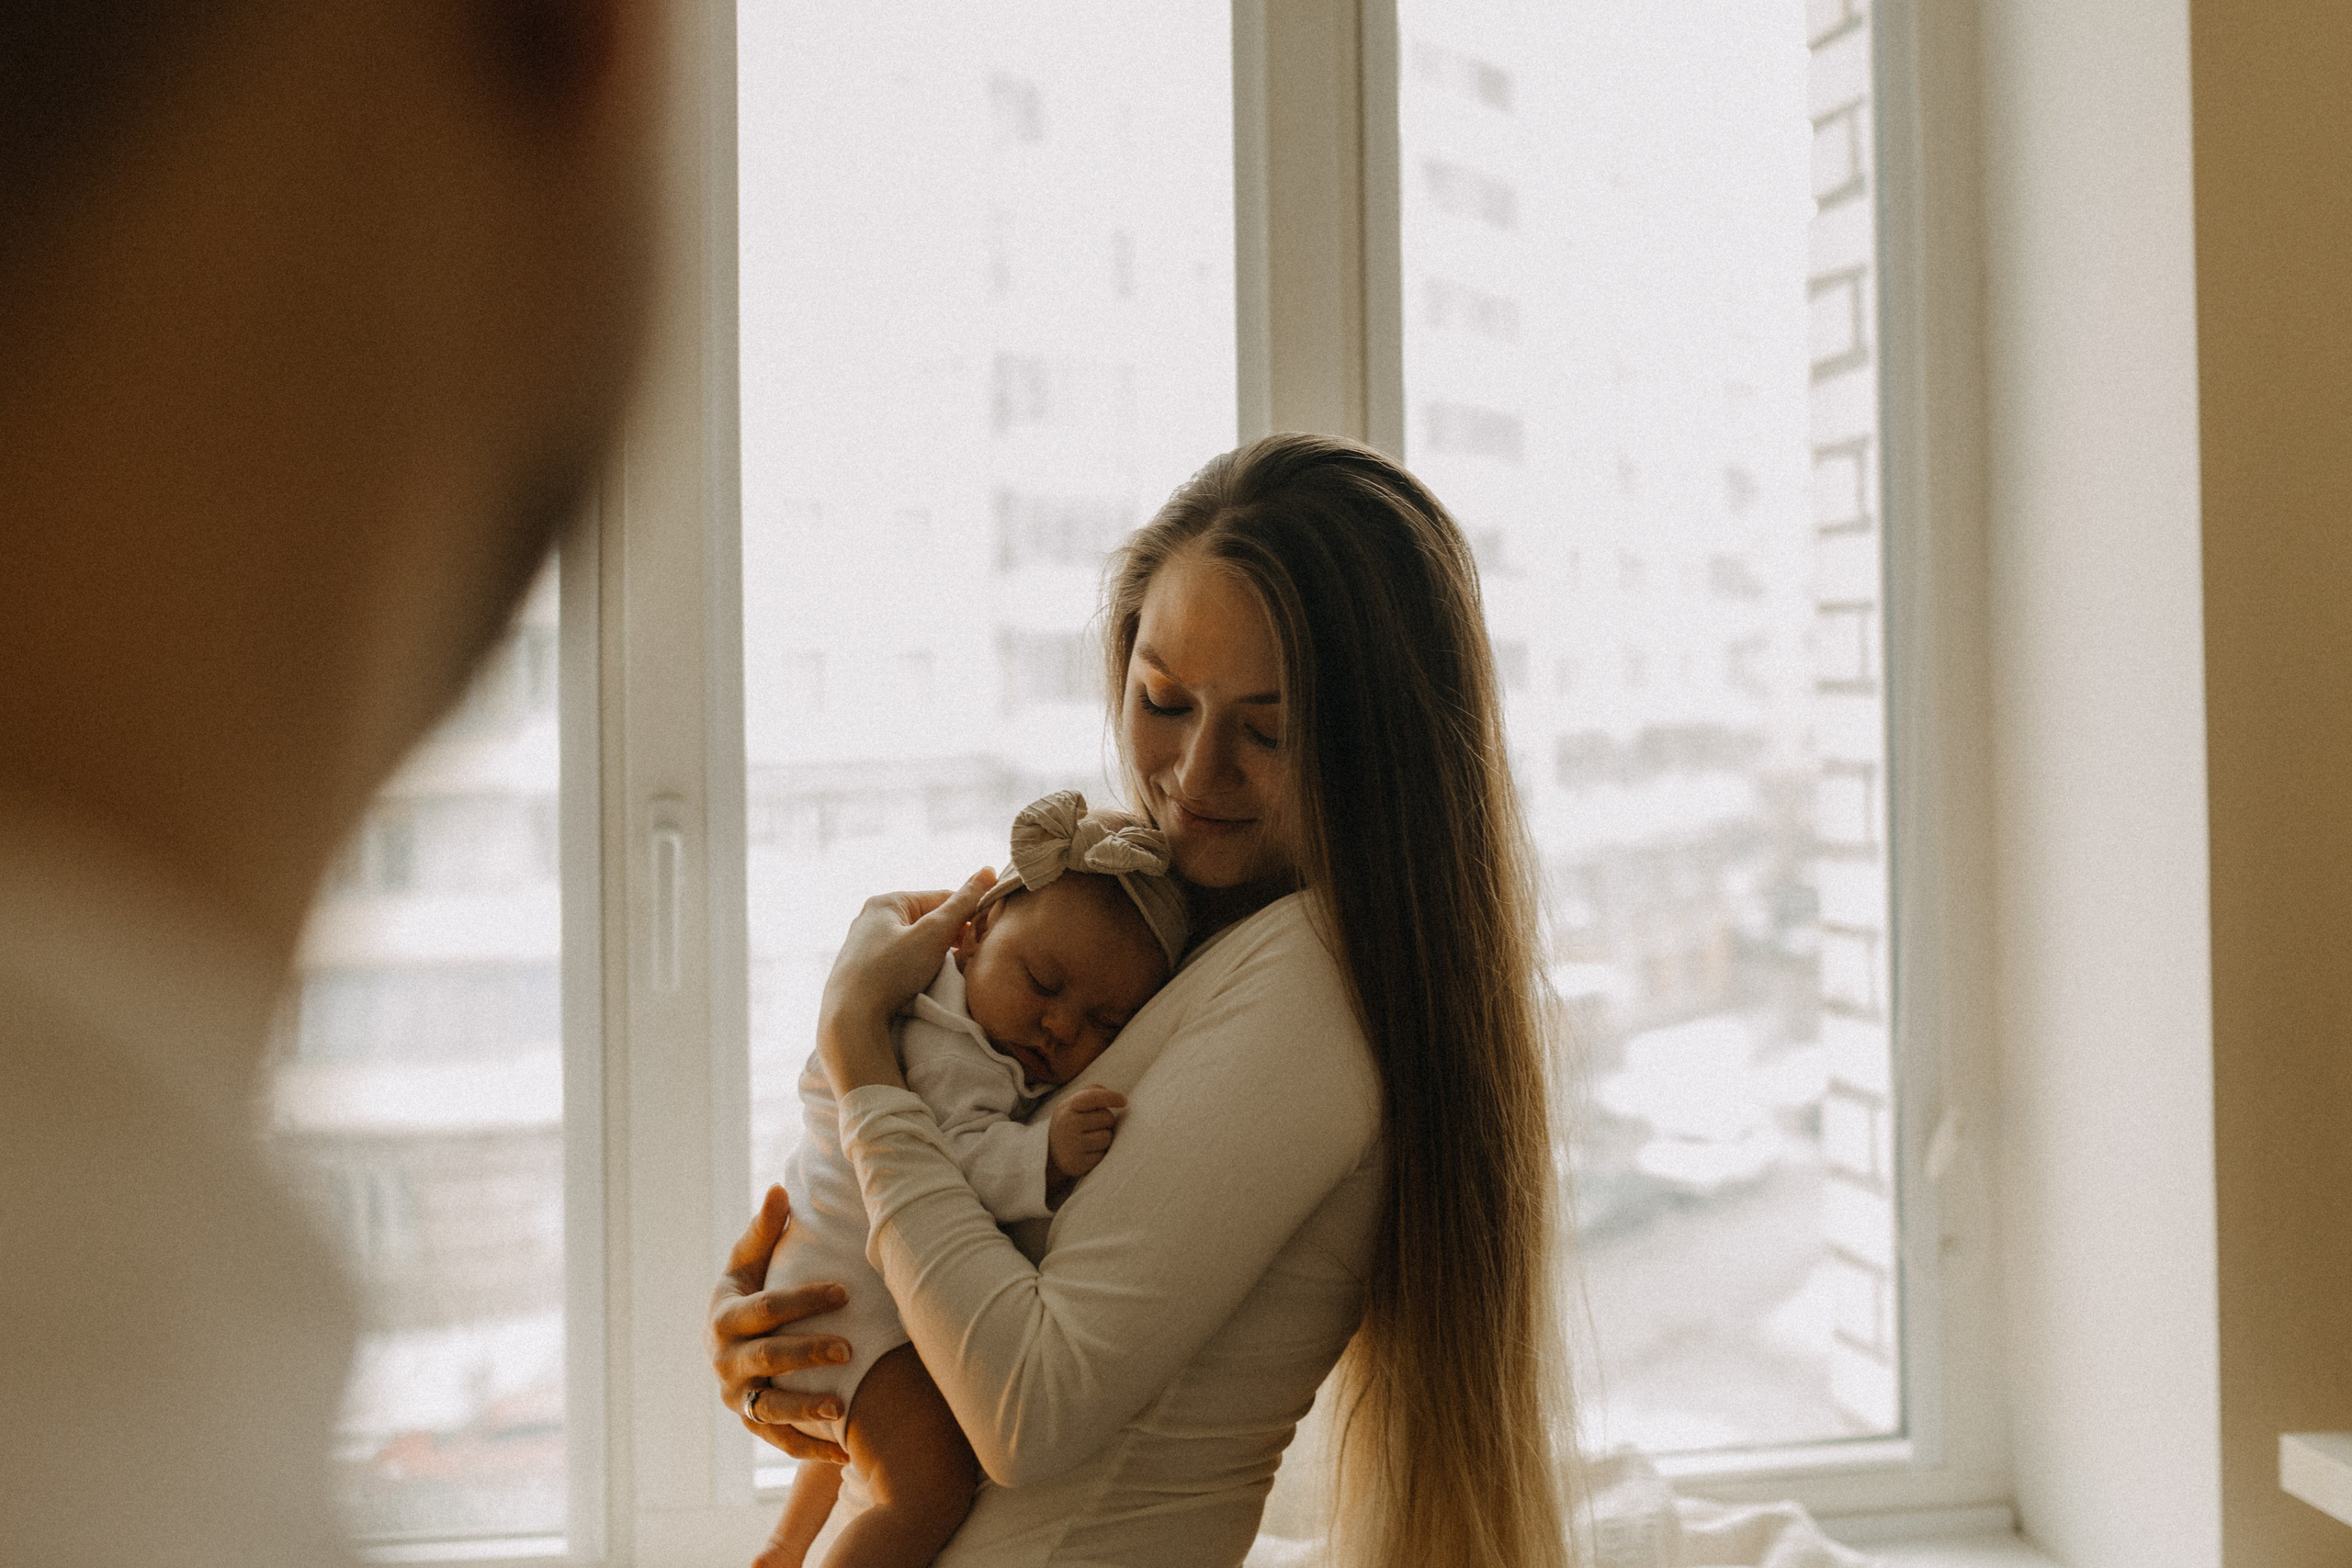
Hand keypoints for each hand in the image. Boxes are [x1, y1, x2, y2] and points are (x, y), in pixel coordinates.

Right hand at [709, 1185, 854, 1463]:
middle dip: (807, 1354)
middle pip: (768, 1359)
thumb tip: (779, 1189)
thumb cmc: (746, 1293)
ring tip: (842, 1407)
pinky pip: (780, 1441)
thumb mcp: (747, 1262)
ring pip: (770, 1408)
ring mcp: (737, 1397)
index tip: (843, 1292)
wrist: (724, 1345)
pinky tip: (846, 1453)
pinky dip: (810, 1449)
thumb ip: (763, 1231)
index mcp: (725, 1318)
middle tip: (849, 1349)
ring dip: (805, 1410)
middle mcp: (725, 1362)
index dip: (803, 1300)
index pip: (766, 1310)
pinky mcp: (751, 1425)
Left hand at [816, 868, 996, 1096]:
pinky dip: (918, 967)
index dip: (968, 913)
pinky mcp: (862, 970)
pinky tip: (926, 982)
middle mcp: (871, 918)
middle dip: (952, 935)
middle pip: (927, 920)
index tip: (987, 933)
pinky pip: (901, 960)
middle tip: (971, 955)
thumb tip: (988, 870)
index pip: (941, 897)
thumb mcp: (933, 934)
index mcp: (886, 902)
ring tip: (951, 971)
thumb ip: (962, 904)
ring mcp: (864, 945)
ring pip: (915, 942)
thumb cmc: (891, 972)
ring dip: (937, 953)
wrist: (849, 1020)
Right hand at [1048, 1085, 1126, 1186]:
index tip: (1124, 1101)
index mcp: (1067, 1107)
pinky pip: (1102, 1155)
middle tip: (1094, 1126)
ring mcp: (1072, 1145)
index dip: (1111, 1097)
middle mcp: (1068, 1125)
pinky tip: (1088, 1152)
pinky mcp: (1077, 1164)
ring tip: (1090, 1139)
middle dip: (1106, 1121)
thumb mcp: (1073, 1104)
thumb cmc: (1070, 1123)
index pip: (1093, 1097)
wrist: (1050, 1153)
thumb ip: (1092, 1093)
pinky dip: (1099, 1153)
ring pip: (1107, 1137)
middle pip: (1107, 1117)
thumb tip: (1113, 1096)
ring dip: (1104, 1138)